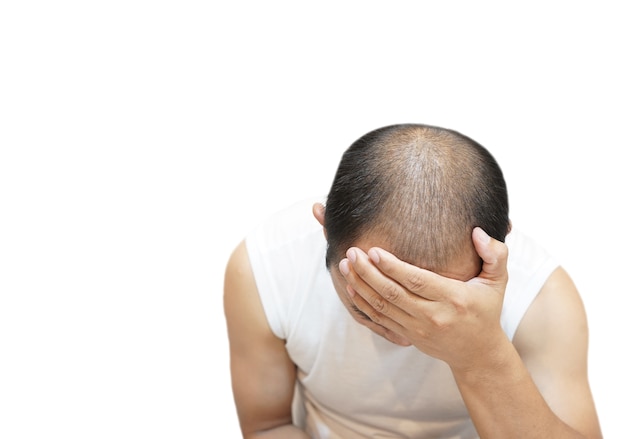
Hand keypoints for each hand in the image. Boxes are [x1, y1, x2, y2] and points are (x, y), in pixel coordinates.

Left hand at [339, 227, 509, 370]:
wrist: (478, 353)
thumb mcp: (497, 282)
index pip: (417, 281)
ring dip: (361, 285)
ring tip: (345, 266)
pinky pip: (380, 320)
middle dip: (368, 272)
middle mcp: (433, 315)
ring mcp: (418, 329)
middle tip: (351, 253)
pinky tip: (351, 287)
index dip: (393, 267)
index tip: (373, 251)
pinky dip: (364, 304)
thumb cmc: (486, 310)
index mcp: (453, 298)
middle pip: (393, 293)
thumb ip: (495, 254)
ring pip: (383, 307)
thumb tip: (478, 232)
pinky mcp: (408, 336)